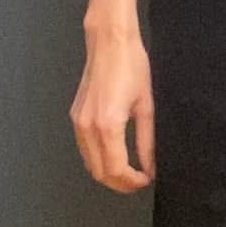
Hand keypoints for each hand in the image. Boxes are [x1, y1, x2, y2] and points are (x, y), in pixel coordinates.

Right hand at [70, 31, 154, 190]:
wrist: (110, 43)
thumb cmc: (132, 67)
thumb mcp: (147, 107)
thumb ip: (147, 141)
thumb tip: (150, 166)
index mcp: (108, 125)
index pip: (116, 170)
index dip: (132, 182)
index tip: (146, 180)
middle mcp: (87, 127)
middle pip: (99, 173)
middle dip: (120, 183)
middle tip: (139, 180)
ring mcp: (78, 122)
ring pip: (90, 163)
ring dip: (108, 173)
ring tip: (130, 170)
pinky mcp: (75, 116)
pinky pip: (85, 149)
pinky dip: (99, 159)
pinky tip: (115, 154)